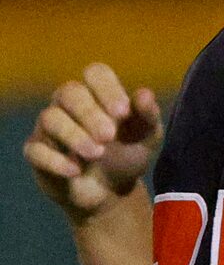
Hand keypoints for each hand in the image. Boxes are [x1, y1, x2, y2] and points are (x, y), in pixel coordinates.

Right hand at [23, 65, 163, 222]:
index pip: (96, 73)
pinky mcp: (36, 152)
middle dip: (89, 113)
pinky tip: (75, 171)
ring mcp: (49, 127)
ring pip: (50, 117)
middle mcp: (69, 104)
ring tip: (97, 154)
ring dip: (74, 135)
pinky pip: (35, 149)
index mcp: (98, 94)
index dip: (107, 88)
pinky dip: (54, 159)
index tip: (123, 113)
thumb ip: (147, 115)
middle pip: (69, 92)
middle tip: (109, 136)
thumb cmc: (127, 154)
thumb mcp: (147, 137)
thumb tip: (144, 93)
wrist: (111, 192)